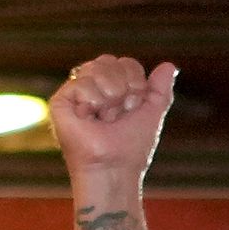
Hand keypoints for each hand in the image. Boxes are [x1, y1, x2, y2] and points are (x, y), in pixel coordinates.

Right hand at [51, 56, 176, 229]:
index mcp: (110, 89)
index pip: (126, 63)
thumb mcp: (152, 114)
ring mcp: (74, 94)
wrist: (115, 169)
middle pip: (110, 60)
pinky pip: (81, 82)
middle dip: (123, 87)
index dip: (136, 83)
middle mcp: (91, 88)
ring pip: (96, 67)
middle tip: (118, 114)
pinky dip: (93, 102)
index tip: (133, 108)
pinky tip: (89, 118)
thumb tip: (169, 65)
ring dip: (110, 96)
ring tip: (104, 118)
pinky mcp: (59, 102)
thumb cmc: (130, 149)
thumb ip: (160, 90)